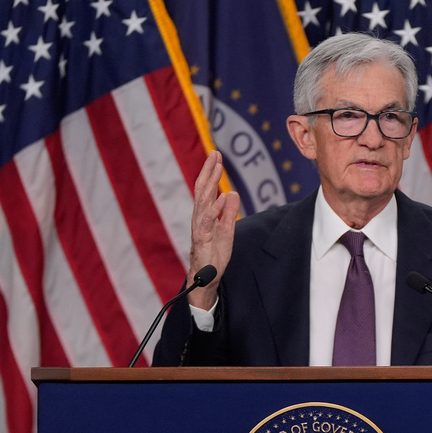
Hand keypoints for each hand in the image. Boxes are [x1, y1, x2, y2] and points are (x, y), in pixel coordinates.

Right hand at [187, 151, 239, 309]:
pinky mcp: (202, 238)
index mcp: (205, 214)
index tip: (217, 155)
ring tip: (217, 167)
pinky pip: (208, 220)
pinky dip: (215, 208)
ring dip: (210, 183)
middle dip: (208, 170)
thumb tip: (232, 193)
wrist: (206, 279)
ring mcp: (199, 227)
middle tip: (215, 153)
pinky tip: (222, 196)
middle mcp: (199, 217)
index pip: (206, 189)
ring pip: (203, 200)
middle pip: (202, 189)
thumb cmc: (214, 255)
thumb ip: (229, 212)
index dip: (211, 172)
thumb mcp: (227, 230)